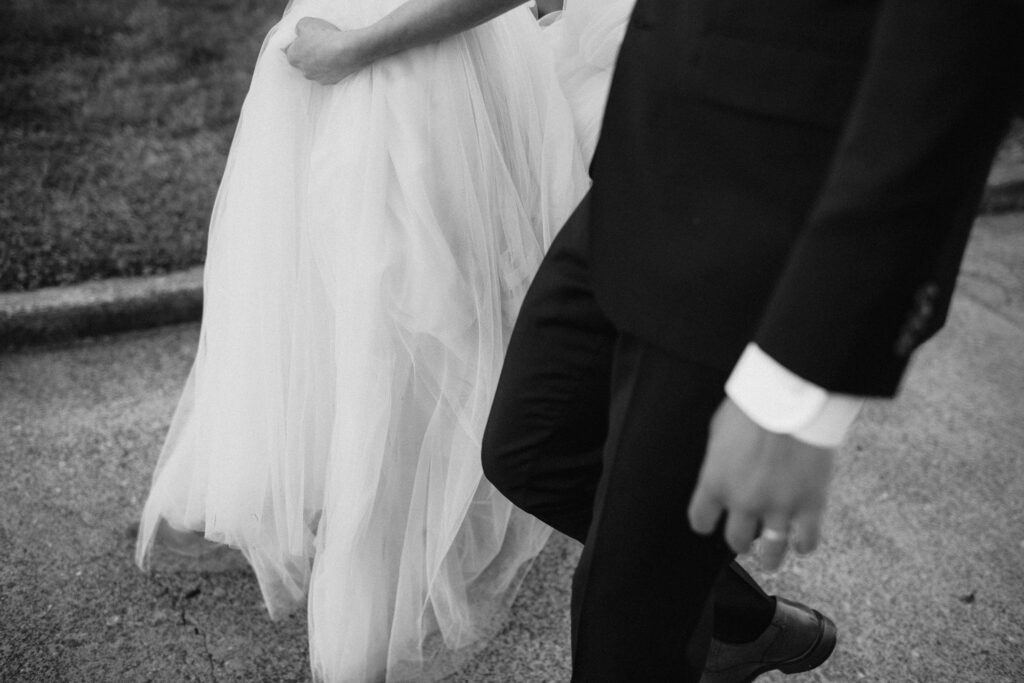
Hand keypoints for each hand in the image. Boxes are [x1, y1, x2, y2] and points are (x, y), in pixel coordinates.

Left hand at [283, 17, 367, 84]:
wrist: (347, 50)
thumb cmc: (323, 36)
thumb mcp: (305, 23)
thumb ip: (298, 29)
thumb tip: (299, 33)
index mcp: (293, 58)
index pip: (288, 51)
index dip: (295, 43)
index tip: (302, 39)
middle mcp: (303, 71)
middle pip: (302, 62)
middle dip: (307, 54)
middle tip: (317, 44)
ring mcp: (317, 78)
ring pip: (315, 70)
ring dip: (319, 62)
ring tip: (329, 51)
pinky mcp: (331, 82)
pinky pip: (328, 74)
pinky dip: (331, 68)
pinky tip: (337, 59)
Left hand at [687, 397, 835, 570]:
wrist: (792, 398)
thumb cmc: (753, 405)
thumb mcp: (720, 430)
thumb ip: (719, 457)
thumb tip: (721, 465)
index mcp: (715, 482)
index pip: (700, 519)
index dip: (705, 522)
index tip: (710, 523)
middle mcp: (743, 501)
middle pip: (736, 540)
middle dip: (740, 541)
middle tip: (746, 538)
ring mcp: (778, 506)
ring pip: (771, 552)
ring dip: (770, 558)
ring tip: (771, 560)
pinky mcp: (810, 505)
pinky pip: (807, 540)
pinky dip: (804, 545)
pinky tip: (802, 543)